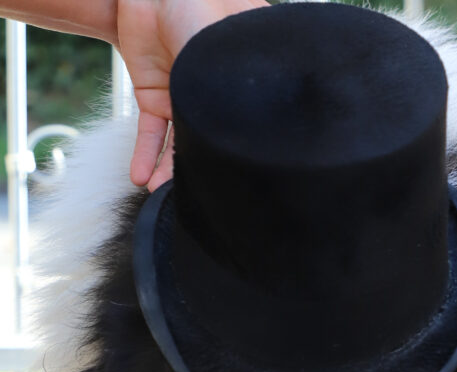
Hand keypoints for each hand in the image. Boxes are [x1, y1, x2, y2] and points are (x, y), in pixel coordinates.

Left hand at [116, 0, 268, 189]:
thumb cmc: (199, 8)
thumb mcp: (221, 53)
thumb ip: (228, 90)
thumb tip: (236, 136)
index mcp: (240, 86)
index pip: (245, 127)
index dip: (241, 154)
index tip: (238, 180)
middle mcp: (213, 96)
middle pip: (208, 141)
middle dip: (200, 171)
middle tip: (198, 197)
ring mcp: (183, 98)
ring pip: (178, 144)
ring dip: (169, 172)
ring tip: (163, 196)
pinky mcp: (154, 97)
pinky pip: (150, 134)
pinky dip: (144, 156)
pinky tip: (141, 179)